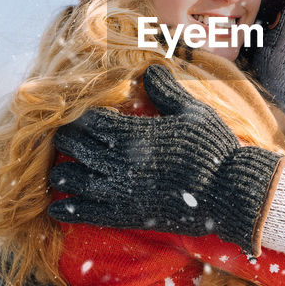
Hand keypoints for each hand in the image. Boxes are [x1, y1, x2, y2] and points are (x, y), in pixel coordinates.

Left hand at [46, 63, 282, 254]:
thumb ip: (166, 91)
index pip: (91, 120)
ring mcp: (122, 191)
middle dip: (65, 142)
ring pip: (76, 181)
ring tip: (56, 175)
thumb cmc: (213, 148)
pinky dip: (70, 211)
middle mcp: (122, 162)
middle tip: (60, 140)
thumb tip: (148, 70)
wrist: (229, 192)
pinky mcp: (128, 215)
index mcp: (135, 133)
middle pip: (77, 148)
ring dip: (62, 176)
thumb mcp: (193, 111)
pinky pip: (89, 214)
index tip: (73, 115)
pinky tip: (56, 210)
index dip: (78, 116)